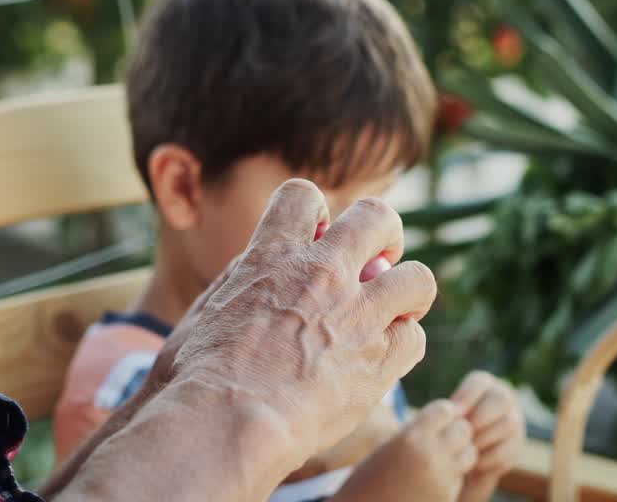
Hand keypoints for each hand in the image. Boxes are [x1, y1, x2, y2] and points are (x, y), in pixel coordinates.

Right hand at [164, 179, 437, 467]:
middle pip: (376, 216)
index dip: (317, 213)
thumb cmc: (198, 376)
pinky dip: (400, 348)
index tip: (318, 239)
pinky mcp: (380, 360)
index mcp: (272, 256)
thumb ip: (240, 282)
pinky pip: (414, 338)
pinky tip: (381, 363)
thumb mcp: (207, 311)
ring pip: (418, 278)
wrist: (225, 422)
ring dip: (408, 294)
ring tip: (393, 315)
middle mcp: (322, 273)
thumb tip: (254, 265)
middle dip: (384, 234)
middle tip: (377, 262)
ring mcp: (357, 314)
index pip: (302, 195)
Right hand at [336, 399, 476, 501]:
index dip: (441, 414)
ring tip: (436, 460)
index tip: (432, 421)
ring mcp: (442, 480)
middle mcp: (430, 456)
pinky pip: (460, 479)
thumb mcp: (390, 446)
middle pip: (464, 430)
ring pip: (469, 454)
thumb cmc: (370, 477)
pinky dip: (451, 478)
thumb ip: (418, 430)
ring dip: (459, 454)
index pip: (445, 410)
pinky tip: (429, 484)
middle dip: (455, 432)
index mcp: (411, 438)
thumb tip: (451, 414)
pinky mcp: (447, 498)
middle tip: (440, 440)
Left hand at [451, 370, 525, 498]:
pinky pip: (510, 448)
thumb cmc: (445, 432)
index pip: (479, 382)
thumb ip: (448, 411)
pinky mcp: (517, 444)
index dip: (466, 396)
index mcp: (482, 385)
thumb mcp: (443, 418)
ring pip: (508, 423)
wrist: (458, 460)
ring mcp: (514, 420)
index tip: (453, 413)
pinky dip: (489, 458)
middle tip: (464, 432)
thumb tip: (452, 410)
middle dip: (481, 416)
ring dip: (484, 438)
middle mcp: (502, 398)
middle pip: (502, 398)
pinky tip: (474, 464)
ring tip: (464, 449)